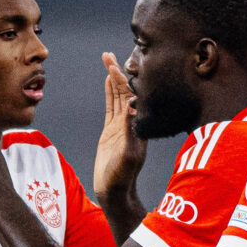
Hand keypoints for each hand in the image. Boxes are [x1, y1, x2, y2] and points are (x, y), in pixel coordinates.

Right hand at [93, 51, 147, 203]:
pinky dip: (109, 92)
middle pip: (126, 91)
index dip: (127, 80)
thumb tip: (131, 108)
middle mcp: (132, 123)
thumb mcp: (127, 155)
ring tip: (107, 59)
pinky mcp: (112, 131)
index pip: (133, 97)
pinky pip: (111, 106)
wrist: (114, 191)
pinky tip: (107, 80)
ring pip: (117, 96)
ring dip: (113, 78)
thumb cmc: (122, 177)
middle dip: (118, 72)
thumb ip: (129, 132)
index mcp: (138, 126)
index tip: (120, 65)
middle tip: (109, 55)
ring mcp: (122, 125)